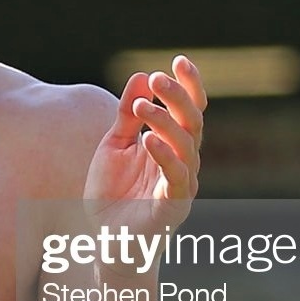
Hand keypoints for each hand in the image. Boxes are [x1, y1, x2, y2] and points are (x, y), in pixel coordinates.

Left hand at [84, 55, 206, 237]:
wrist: (106, 241)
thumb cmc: (113, 194)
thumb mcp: (114, 146)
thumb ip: (127, 115)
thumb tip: (141, 76)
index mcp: (171, 144)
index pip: (189, 110)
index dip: (189, 86)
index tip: (180, 60)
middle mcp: (183, 161)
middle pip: (192, 122)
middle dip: (179, 97)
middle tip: (159, 78)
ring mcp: (181, 184)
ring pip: (186, 147)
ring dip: (165, 123)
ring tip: (143, 107)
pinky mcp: (173, 207)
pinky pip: (176, 179)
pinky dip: (165, 157)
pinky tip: (149, 140)